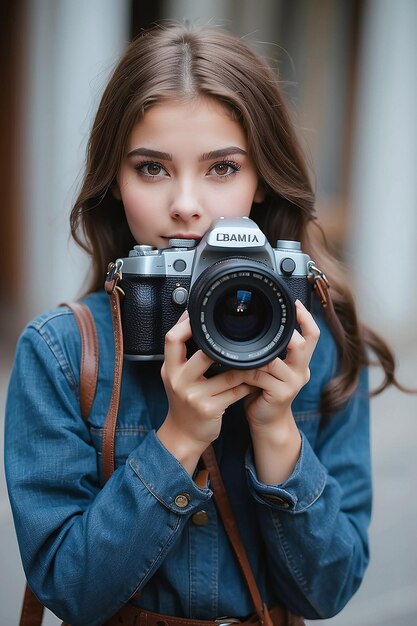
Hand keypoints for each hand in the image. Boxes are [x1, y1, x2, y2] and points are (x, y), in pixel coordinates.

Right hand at [157, 311, 255, 474]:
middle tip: (240, 340)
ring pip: (228, 374)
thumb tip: (194, 322)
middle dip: (223, 348)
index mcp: (170, 368)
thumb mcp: (176, 376)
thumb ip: (184, 355)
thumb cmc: (184, 401)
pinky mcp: (209, 408)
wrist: (183, 434)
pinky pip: (235, 391)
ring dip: (245, 368)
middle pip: (203, 353)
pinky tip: (254, 381)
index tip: (201, 315)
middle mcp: (179, 380)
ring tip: (256, 361)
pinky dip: (247, 385)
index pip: (172, 339)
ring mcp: (194, 396)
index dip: (186, 324)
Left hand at [244, 300, 319, 428]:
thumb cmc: (264, 391)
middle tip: (270, 325)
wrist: (267, 422)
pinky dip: (246, 371)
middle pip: (302, 344)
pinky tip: (237, 370)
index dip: (306, 318)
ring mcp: (293, 383)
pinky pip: (261, 375)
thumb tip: (255, 325)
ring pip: (274, 359)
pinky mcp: (281, 394)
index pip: (313, 335)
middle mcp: (302, 371)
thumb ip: (270, 351)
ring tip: (241, 351)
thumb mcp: (271, 368)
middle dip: (286, 333)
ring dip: (255, 356)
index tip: (295, 302)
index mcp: (301, 362)